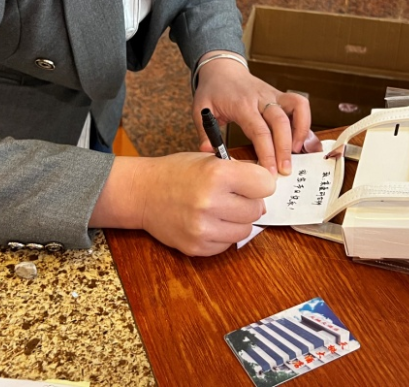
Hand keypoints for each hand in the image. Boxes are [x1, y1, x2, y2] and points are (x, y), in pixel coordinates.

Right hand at [137, 153, 274, 255]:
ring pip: (245, 230)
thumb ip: (239, 172)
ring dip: (238, 221)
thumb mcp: (208, 160)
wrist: (142, 193)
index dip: (261, 183)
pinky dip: (223, 235)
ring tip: (221, 209)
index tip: (254, 183)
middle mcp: (211, 202)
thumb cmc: (177, 172)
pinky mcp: (196, 247)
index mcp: (217, 175)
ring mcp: (203, 228)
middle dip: (250, 202)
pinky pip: (227, 245)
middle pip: (257, 210)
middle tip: (234, 196)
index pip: (265, 185)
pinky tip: (209, 222)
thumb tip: (266, 189)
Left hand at [193, 54, 321, 175]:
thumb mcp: (200, 109)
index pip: (259, 130)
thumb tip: (208, 152)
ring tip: (299, 153)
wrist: (223, 68)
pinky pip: (300, 105)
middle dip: (285, 149)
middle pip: (281, 122)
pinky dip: (306, 123)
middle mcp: (261, 98)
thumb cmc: (213, 90)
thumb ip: (205, 131)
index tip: (269, 172)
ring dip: (302, 131)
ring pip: (297, 107)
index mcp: (242, 104)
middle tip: (286, 171)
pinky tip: (304, 141)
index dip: (267, 153)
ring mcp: (274, 95)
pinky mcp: (281, 96)